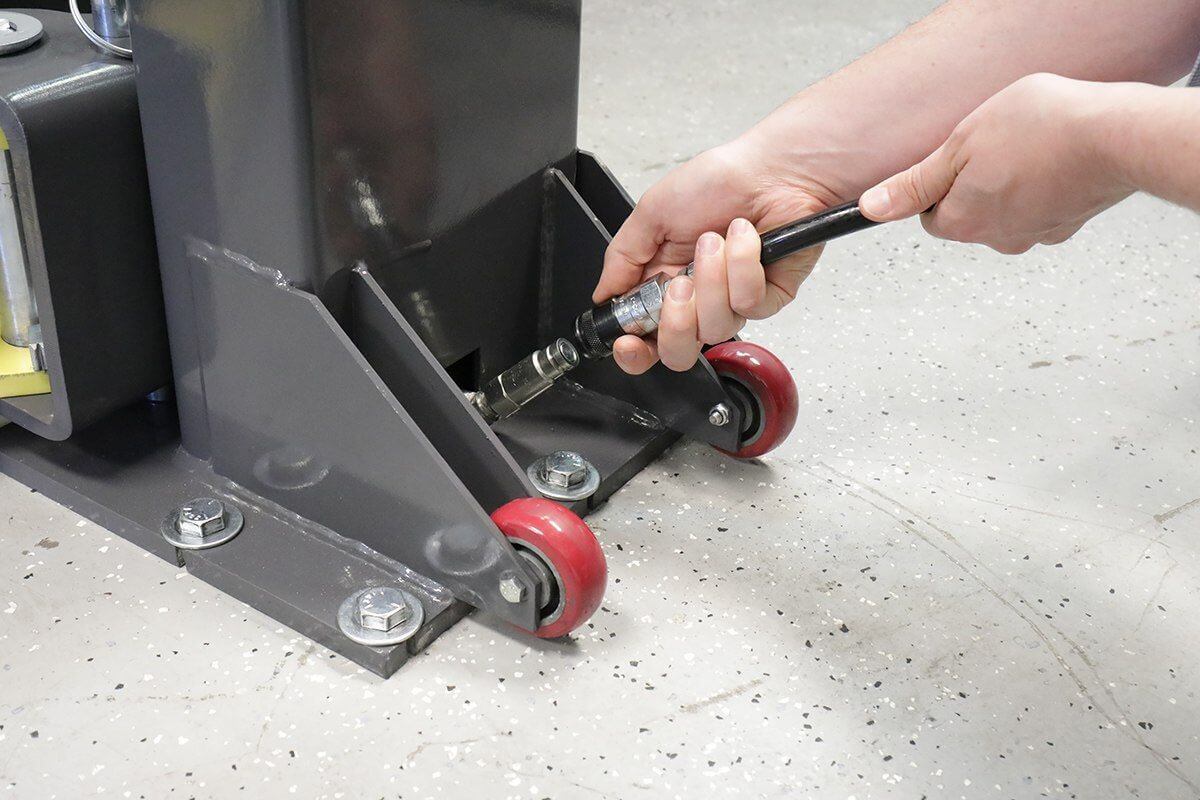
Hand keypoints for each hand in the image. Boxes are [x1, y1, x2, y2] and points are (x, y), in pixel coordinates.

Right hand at [595, 139, 839, 373]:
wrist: (771, 169)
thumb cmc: (718, 181)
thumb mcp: (653, 211)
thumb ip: (622, 256)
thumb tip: (602, 293)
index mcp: (664, 283)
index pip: (645, 337)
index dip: (634, 350)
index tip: (628, 341)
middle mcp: (698, 299)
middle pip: (678, 352)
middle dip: (675, 323)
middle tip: (679, 285)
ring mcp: (733, 302)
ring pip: (714, 327)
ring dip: (711, 279)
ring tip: (714, 240)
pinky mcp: (769, 298)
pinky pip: (749, 304)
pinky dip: (742, 266)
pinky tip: (744, 237)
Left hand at [859, 73, 1133, 252]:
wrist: (1120, 136)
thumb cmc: (1043, 131)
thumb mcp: (961, 144)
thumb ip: (916, 182)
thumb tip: (873, 207)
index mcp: (964, 223)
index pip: (932, 215)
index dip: (942, 183)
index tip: (960, 158)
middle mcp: (998, 239)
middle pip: (969, 215)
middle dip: (977, 184)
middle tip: (999, 147)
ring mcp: (1036, 234)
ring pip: (1007, 211)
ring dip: (1012, 184)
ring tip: (1031, 149)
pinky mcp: (1068, 224)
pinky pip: (1043, 206)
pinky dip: (1045, 186)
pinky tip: (1056, 160)